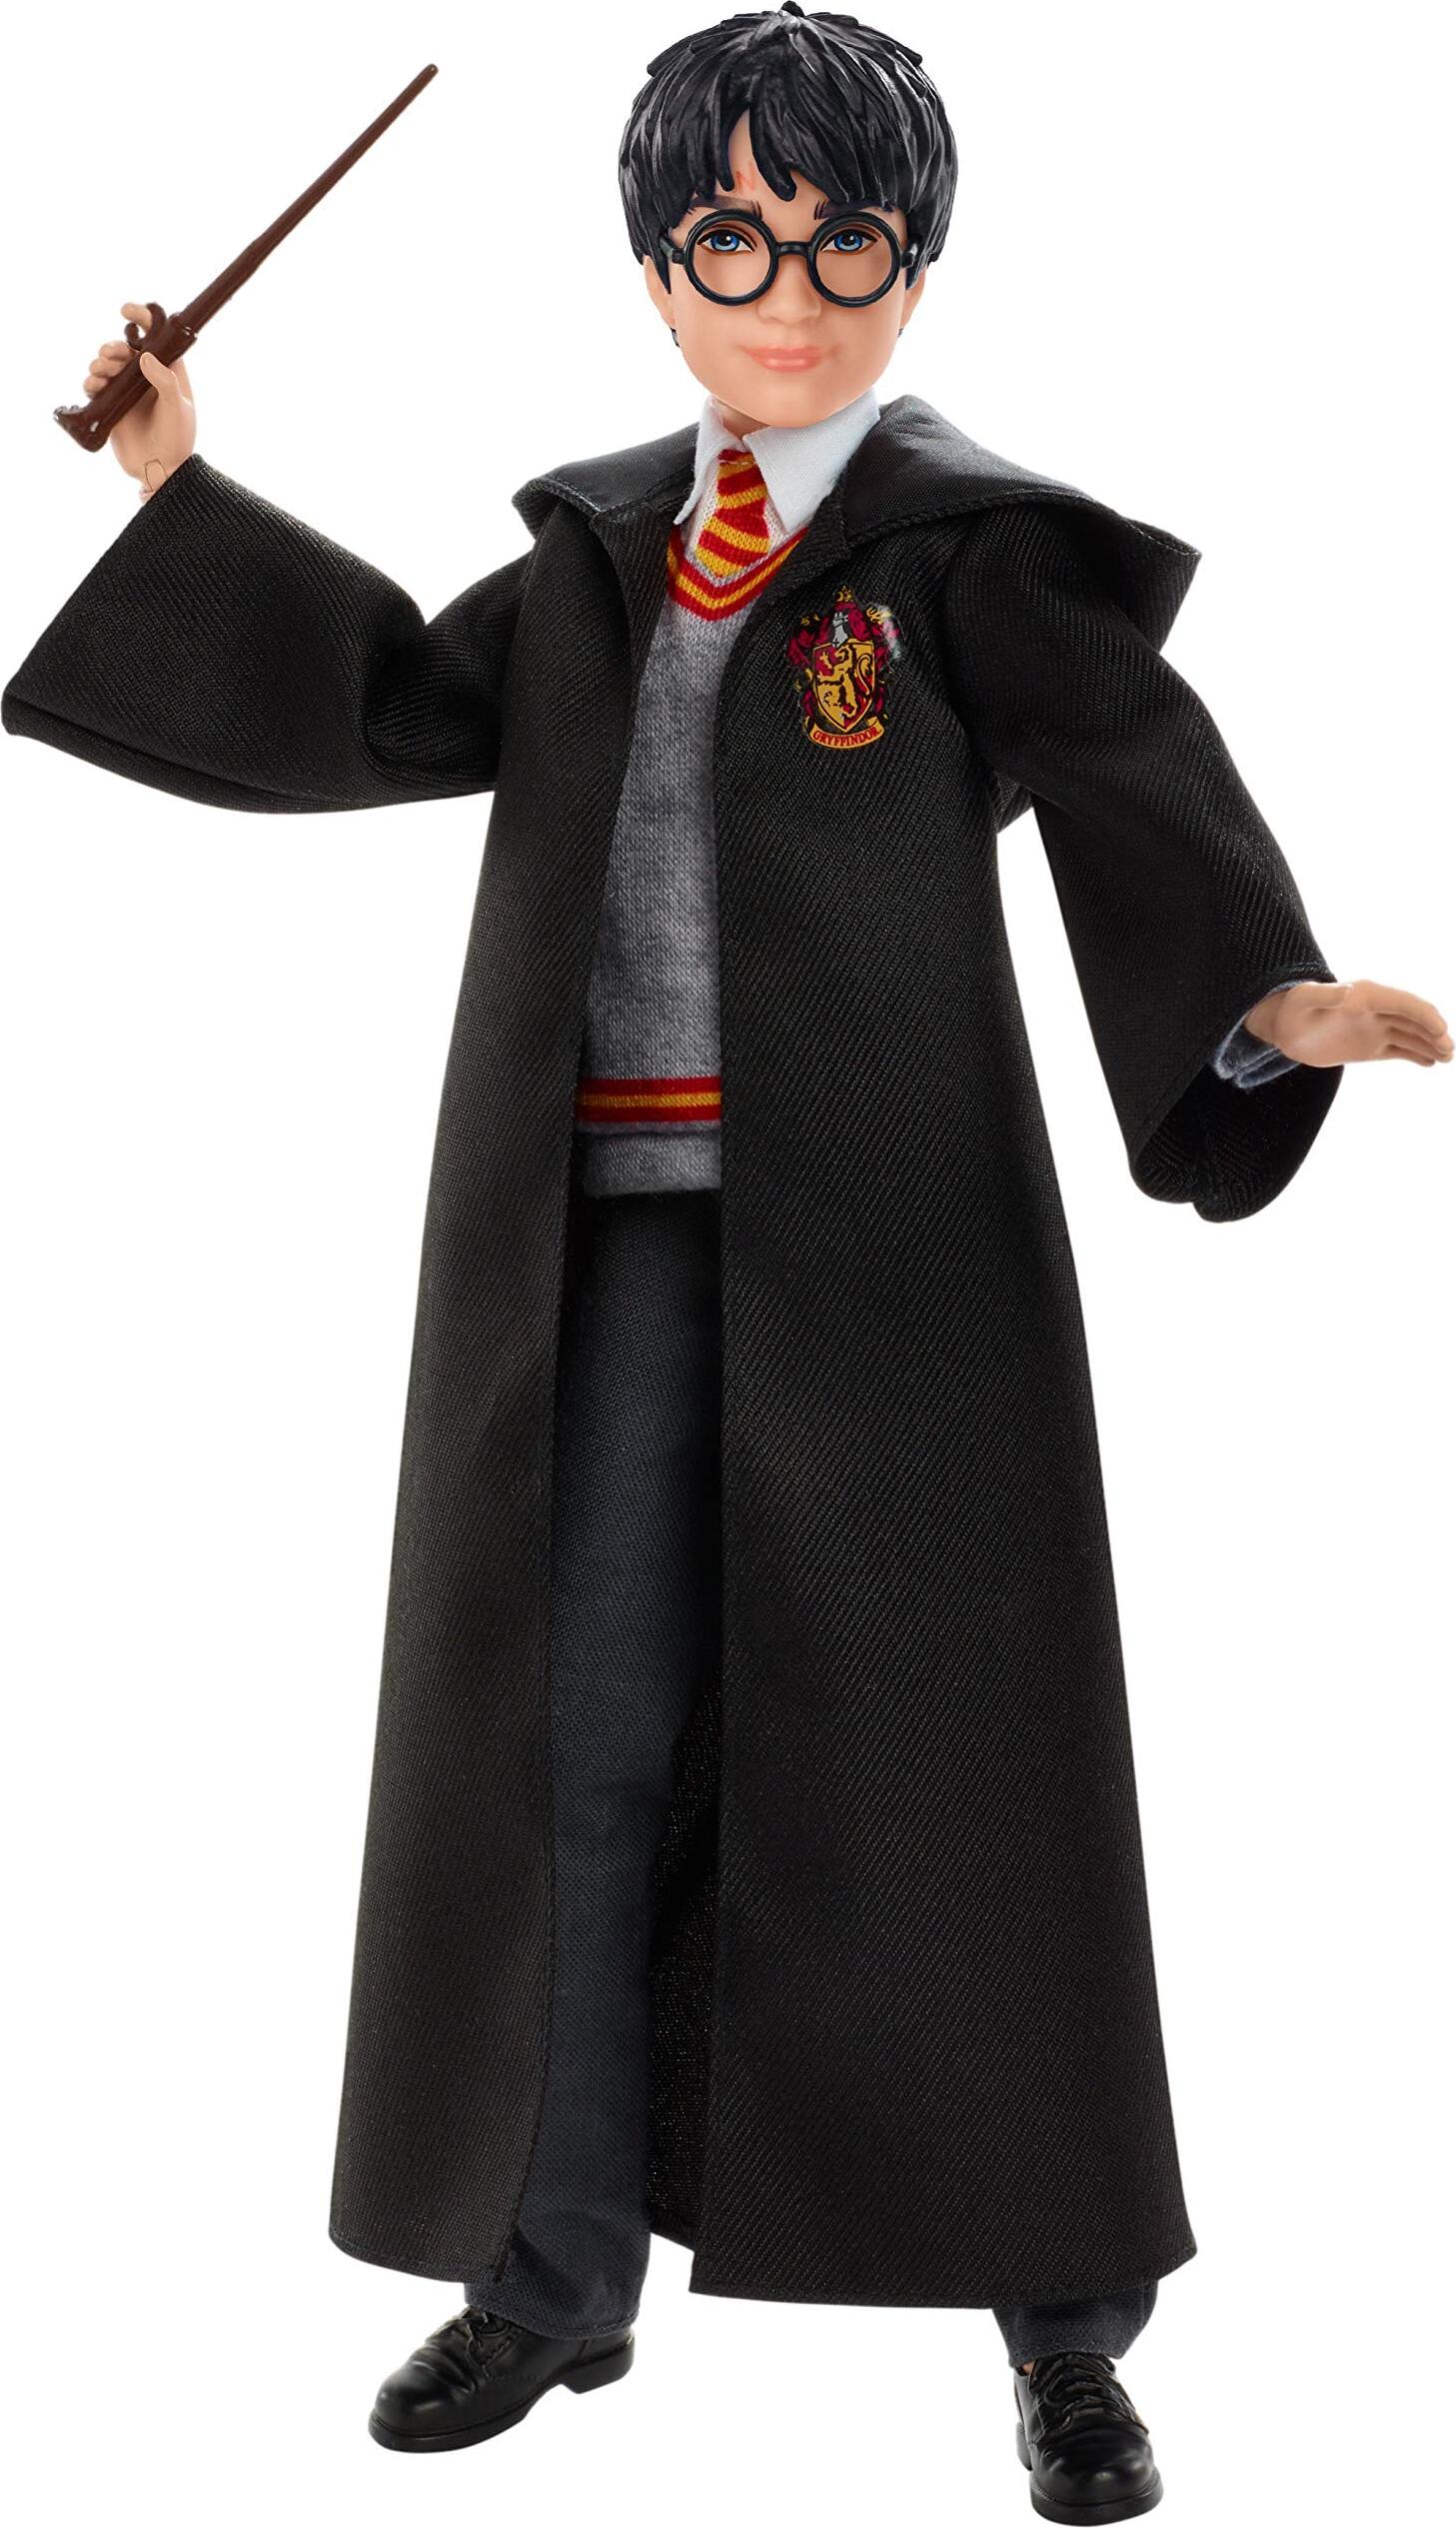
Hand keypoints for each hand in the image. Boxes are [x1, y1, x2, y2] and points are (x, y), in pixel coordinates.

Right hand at [84, 301, 195, 495]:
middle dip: (113, 347)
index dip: (142, 319)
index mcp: (168, 372)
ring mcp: (127, 391)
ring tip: (102, 373)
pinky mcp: (111, 406)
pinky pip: (95, 386)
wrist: (160, 471)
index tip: (126, 311)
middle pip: (124, 349)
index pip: (155, 337)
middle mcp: (146, 377)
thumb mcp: (177, 409)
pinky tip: (94, 386)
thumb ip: (165, 381)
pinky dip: (91, 382)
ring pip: (107, 364)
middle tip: (112, 355)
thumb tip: (144, 356)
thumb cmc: (177, 441)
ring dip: (100, 362)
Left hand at [1244, 978, 1452, 1068]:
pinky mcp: (1371, 1047)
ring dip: (1430, 1044)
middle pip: (1413, 1019)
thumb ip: (1325, 996)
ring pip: (1411, 1035)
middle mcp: (1377, 1010)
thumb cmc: (1291, 1009)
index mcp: (1367, 995)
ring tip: (1447, 1058)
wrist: (1284, 1028)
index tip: (1440, 1032)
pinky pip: (1399, 1050)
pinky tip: (1432, 1062)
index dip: (1424, 1015)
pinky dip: (1416, 1055)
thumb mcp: (1304, 1000)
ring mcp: (1376, 1028)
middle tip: (1449, 1050)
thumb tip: (1349, 991)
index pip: (1403, 1003)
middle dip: (1434, 1032)